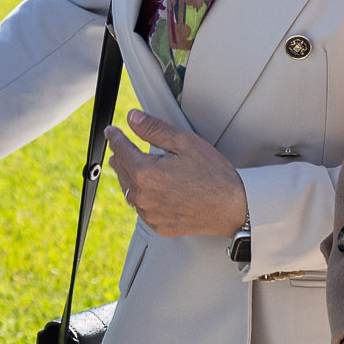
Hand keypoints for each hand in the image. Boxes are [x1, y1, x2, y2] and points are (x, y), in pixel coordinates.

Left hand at [105, 109, 246, 238]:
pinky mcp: (158, 225)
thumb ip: (154, 129)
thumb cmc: (213, 175)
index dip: (115, 137)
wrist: (232, 207)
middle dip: (120, 156)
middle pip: (122, 171)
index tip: (111, 131)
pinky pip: (142, 209)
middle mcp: (142, 196)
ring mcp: (149, 213)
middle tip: (119, 148)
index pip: (121, 149)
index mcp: (145, 172)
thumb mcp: (184, 142)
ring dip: (128, 177)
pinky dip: (141, 197)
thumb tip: (133, 118)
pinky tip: (149, 191)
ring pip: (130, 191)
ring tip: (131, 168)